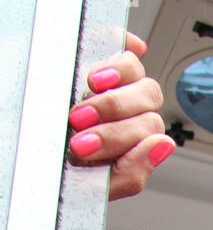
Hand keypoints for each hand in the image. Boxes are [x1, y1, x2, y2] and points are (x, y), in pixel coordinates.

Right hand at [67, 32, 173, 198]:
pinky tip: (101, 60)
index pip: (150, 129)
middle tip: (77, 121)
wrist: (31, 157)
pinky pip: (121, 43)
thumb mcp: (97, 185)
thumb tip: (163, 144)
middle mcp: (132, 110)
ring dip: (112, 80)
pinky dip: (120, 44)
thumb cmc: (66, 170)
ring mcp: (117, 82)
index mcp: (136, 139)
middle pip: (148, 97)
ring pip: (136, 70)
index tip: (84, 145)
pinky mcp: (99, 58)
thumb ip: (133, 174)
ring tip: (87, 89)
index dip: (119, 135)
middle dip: (111, 112)